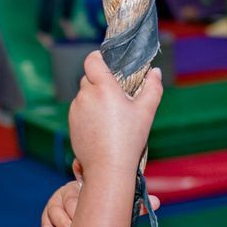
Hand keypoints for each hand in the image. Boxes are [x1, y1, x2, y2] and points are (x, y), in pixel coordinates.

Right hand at [40, 161, 159, 226]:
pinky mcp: (47, 222)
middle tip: (84, 223)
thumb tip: (158, 202)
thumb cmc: (100, 220)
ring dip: (63, 225)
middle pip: (69, 199)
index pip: (82, 178)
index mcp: (83, 186)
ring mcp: (55, 206)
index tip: (81, 172)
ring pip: (55, 212)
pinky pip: (44, 226)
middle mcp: (67, 192)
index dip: (81, 174)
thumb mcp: (115, 213)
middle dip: (76, 212)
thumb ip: (134, 208)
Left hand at [68, 52, 162, 183]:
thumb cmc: (129, 139)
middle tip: (116, 97)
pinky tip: (101, 128)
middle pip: (89, 78)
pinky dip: (87, 114)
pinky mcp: (71, 123)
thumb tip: (155, 72)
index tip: (107, 63)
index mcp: (104, 87)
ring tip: (110, 117)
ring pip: (84, 95)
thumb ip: (153, 87)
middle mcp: (86, 95)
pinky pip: (79, 111)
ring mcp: (76, 109)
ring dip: (94, 99)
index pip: (92, 60)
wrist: (108, 168)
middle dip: (100, 83)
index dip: (98, 58)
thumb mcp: (146, 112)